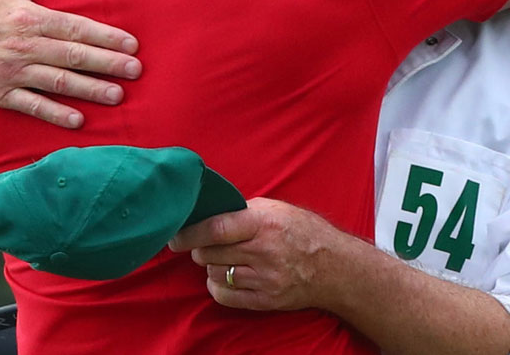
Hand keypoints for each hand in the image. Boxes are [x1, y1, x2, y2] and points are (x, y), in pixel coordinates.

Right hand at [0, 0, 140, 126]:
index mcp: (28, 16)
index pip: (75, 27)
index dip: (105, 36)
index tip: (132, 44)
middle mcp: (21, 45)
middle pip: (72, 56)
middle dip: (107, 64)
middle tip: (136, 70)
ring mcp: (9, 72)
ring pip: (57, 82)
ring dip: (89, 90)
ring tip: (118, 95)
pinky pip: (31, 106)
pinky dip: (54, 114)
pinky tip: (78, 120)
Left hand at [168, 198, 352, 311]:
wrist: (334, 267)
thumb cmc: (303, 231)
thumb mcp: (277, 209)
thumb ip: (243, 211)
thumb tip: (208, 213)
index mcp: (265, 223)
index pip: (217, 229)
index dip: (190, 233)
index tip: (175, 235)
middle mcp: (264, 251)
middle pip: (210, 253)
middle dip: (200, 249)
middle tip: (205, 244)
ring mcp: (265, 279)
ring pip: (215, 274)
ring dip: (211, 266)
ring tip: (223, 258)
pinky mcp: (265, 300)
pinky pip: (225, 295)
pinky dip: (218, 285)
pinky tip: (227, 276)